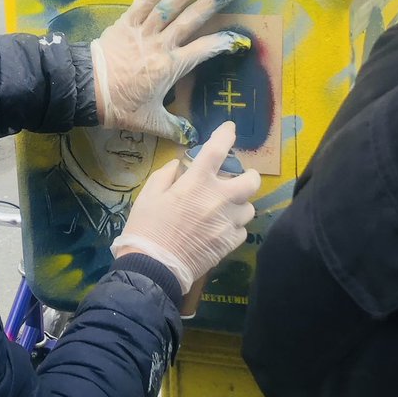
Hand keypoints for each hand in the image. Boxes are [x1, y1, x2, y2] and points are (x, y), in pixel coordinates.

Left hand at [90, 0, 249, 143]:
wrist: (87, 90)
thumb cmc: (120, 106)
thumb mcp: (149, 122)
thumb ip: (174, 128)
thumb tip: (194, 139)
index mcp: (171, 66)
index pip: (205, 50)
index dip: (224, 43)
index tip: (240, 38)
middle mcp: (162, 43)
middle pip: (192, 18)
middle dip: (214, 1)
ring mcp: (144, 30)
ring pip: (171, 4)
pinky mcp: (126, 23)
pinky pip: (143, 2)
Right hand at [111, 120, 260, 292]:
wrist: (153, 267)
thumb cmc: (147, 227)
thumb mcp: (149, 195)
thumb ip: (166, 175)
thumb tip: (179, 166)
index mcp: (197, 183)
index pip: (217, 150)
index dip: (225, 135)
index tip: (229, 129)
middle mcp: (218, 199)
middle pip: (250, 181)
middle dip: (249, 175)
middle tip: (239, 177)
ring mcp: (227, 223)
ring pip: (249, 207)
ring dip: (241, 203)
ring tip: (228, 206)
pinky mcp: (229, 244)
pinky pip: (243, 230)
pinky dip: (236, 226)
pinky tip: (223, 227)